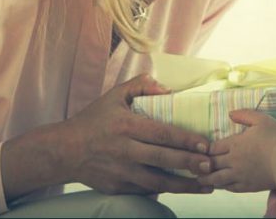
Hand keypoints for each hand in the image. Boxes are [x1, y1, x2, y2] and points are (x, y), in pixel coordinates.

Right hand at [61, 74, 213, 194]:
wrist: (64, 151)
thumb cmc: (94, 120)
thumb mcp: (114, 95)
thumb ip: (141, 85)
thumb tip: (167, 89)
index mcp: (127, 126)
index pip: (161, 134)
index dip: (184, 140)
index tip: (204, 144)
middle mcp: (125, 151)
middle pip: (163, 159)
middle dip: (189, 164)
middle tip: (211, 166)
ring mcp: (121, 172)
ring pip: (157, 182)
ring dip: (183, 185)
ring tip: (206, 185)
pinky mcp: (118, 187)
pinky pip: (146, 190)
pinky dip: (165, 190)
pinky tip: (183, 188)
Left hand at [198, 109, 275, 192]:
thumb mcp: (261, 119)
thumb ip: (244, 115)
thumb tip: (231, 114)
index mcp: (235, 144)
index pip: (212, 148)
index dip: (205, 149)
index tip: (201, 150)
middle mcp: (233, 161)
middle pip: (211, 164)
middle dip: (202, 164)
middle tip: (194, 165)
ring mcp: (239, 175)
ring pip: (217, 179)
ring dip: (207, 178)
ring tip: (201, 179)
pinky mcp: (247, 186)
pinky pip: (230, 188)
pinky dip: (222, 186)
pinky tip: (221, 185)